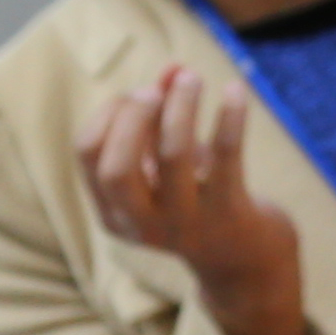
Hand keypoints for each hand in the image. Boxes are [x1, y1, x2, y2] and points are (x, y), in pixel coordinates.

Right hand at [81, 64, 309, 334]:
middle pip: (116, 167)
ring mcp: (187, 224)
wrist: (247, 265)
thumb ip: (163, 118)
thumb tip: (174, 69)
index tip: (138, 95)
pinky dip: (229, 115)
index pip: (88, 154)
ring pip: (173, 155)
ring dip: (181, 106)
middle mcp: (143, 224)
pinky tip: (235, 89)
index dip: (109, 114)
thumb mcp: (170, 165)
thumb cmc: (199, 203)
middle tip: (155, 91)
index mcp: (114, 212)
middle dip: (132, 116)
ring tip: (192, 78)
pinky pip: (226, 156)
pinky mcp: (230, 215)